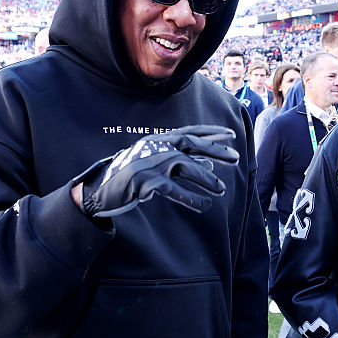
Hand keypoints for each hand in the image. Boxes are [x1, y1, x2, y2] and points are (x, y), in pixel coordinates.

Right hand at [72, 125, 238, 217]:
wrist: (100, 190)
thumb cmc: (131, 176)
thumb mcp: (157, 165)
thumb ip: (181, 162)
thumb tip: (207, 162)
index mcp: (158, 140)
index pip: (188, 132)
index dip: (210, 132)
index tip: (230, 134)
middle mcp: (155, 147)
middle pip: (190, 144)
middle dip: (214, 150)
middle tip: (236, 158)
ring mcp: (149, 163)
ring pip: (184, 166)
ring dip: (206, 178)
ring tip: (221, 190)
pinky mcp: (144, 181)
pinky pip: (172, 189)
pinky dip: (190, 197)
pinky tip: (204, 205)